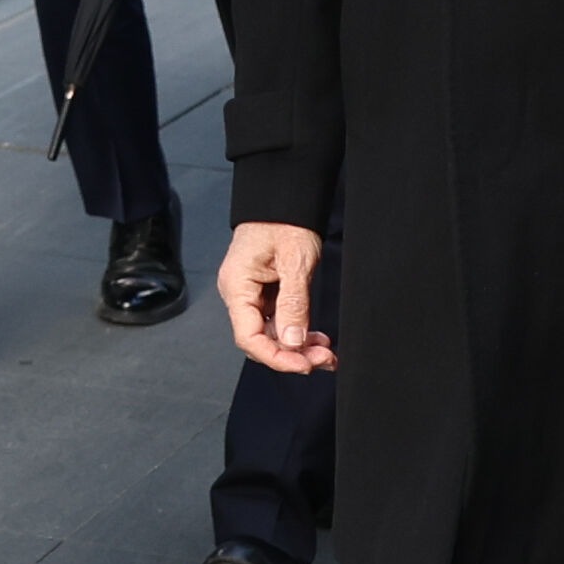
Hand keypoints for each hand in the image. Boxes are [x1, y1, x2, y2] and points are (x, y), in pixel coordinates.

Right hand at [221, 219, 333, 372]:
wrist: (284, 199)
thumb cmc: (284, 220)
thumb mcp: (294, 261)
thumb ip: (293, 303)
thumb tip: (292, 342)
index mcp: (237, 286)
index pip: (248, 337)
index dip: (276, 357)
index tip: (304, 364)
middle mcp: (239, 294)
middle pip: (260, 341)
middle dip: (292, 355)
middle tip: (325, 358)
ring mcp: (252, 295)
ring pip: (272, 335)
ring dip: (299, 347)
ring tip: (327, 352)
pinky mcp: (266, 294)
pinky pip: (279, 322)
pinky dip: (299, 333)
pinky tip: (318, 338)